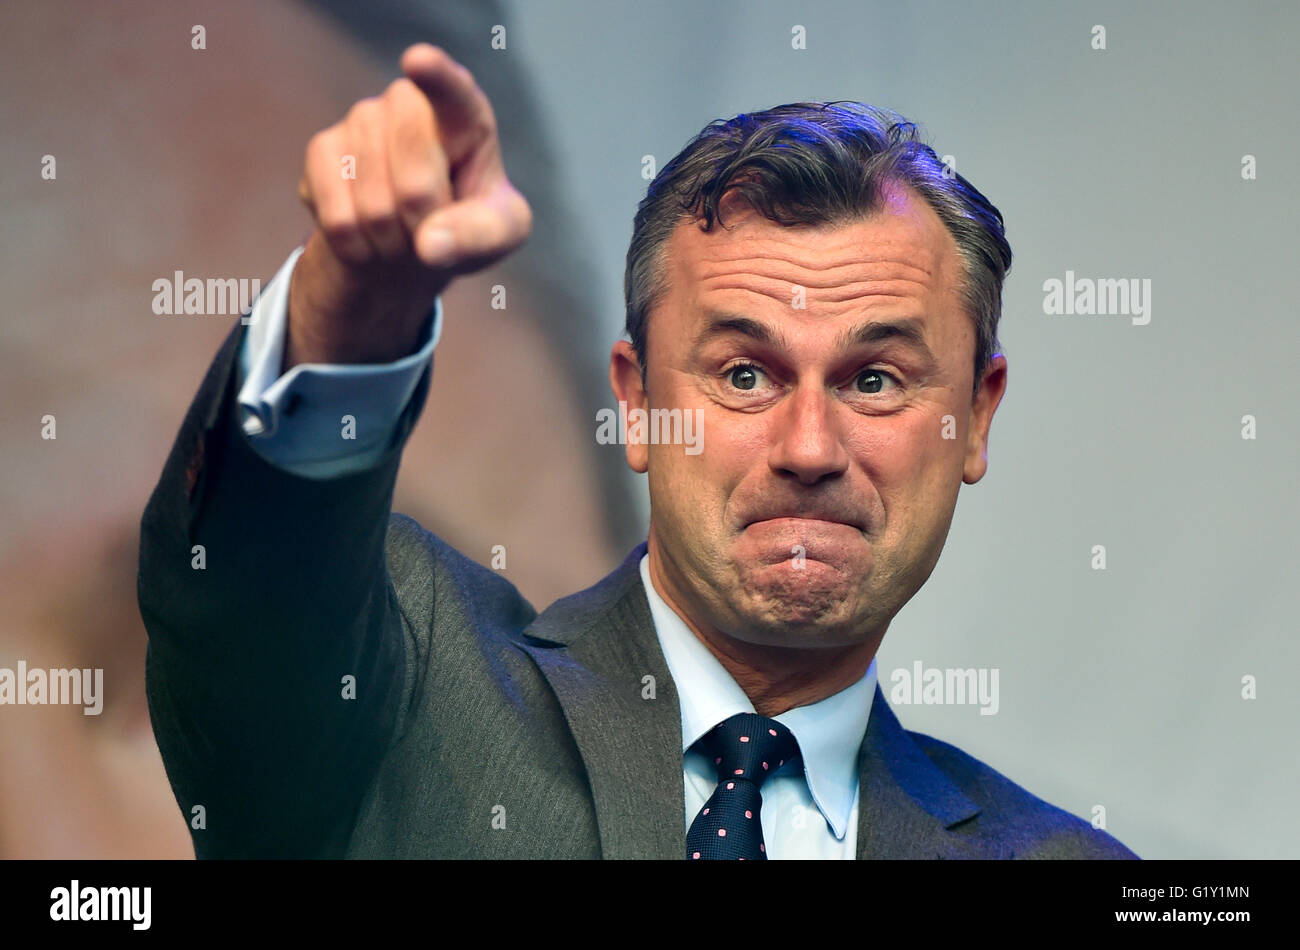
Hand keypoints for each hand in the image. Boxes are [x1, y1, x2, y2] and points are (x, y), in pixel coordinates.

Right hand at [285, 43, 531, 367]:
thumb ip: (479, 235)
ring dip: (393, 243)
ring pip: (375, 208)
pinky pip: (339, 220)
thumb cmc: (467, 223)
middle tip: (432, 231)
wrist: (411, 240)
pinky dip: (359, 249)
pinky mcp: (322, 150)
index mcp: (464, 116)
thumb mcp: (500, 233)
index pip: (453, 91)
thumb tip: (430, 245)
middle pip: (414, 183)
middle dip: (426, 227)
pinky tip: (369, 238)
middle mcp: (408, 104)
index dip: (435, 76)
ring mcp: (360, 121)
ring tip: (403, 233)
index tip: (418, 61)